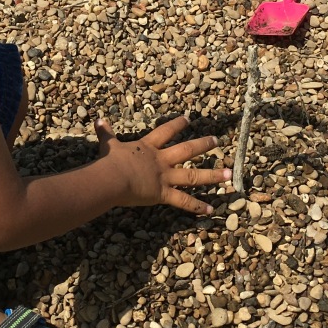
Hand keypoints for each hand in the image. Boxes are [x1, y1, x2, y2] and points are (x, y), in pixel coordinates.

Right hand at [95, 114, 230, 215]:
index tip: (188, 118)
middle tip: (216, 141)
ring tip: (230, 174)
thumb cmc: (110, 161)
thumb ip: (105, 133)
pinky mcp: (164, 193)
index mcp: (148, 147)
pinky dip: (197, 206)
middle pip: (186, 150)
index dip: (177, 125)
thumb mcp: (109, 144)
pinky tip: (211, 209)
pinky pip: (183, 201)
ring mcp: (165, 177)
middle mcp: (161, 160)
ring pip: (193, 175)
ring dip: (212, 175)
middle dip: (203, 145)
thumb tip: (97, 119)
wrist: (113, 177)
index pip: (166, 132)